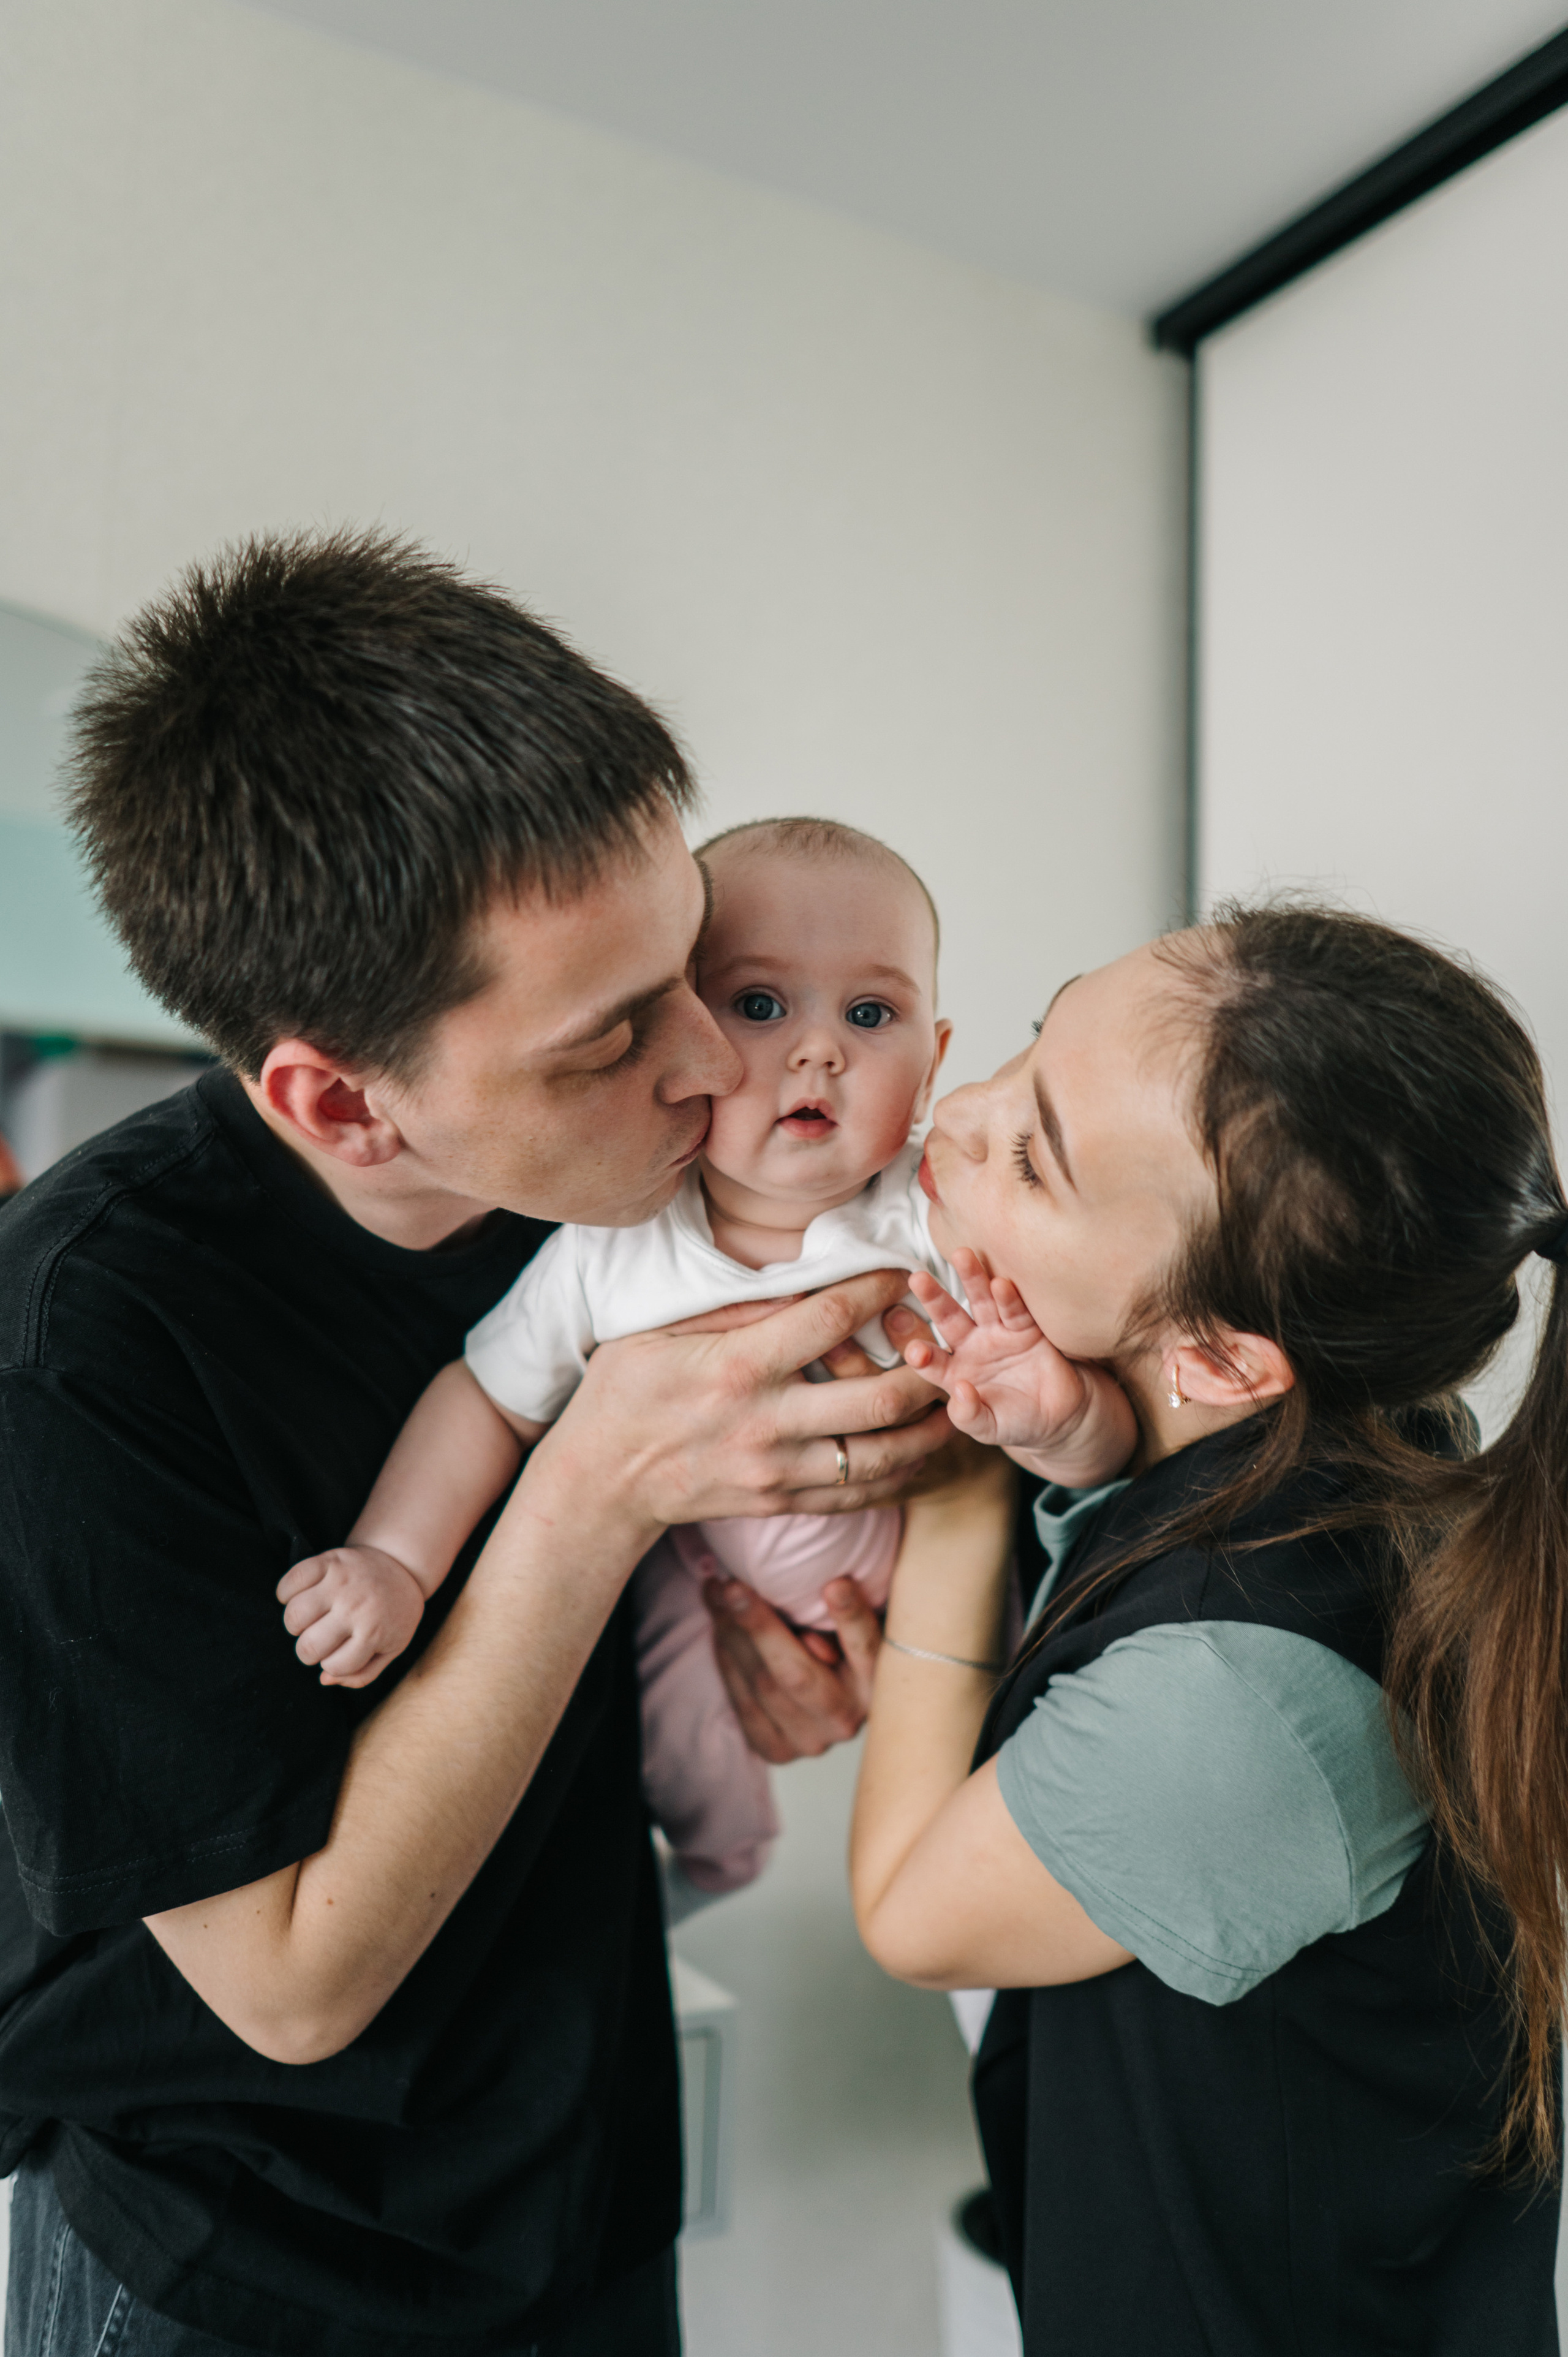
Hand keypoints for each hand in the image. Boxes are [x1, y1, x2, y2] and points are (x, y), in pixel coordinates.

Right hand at [276, 1544, 427, 1687]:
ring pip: (294, 1615)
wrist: (403, 1565)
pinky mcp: (329, 1560)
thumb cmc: (394, 1612)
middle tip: (317, 1641)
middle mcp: (356, 1607)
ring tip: (307, 1621)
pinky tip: (298, 1597)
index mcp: (374, 1632)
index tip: (337, 1654)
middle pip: (308, 1646)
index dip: (331, 1665)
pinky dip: (285, 1593)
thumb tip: (324, 1678)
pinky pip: (291, 1580)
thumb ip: (362, 1674)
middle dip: (307, 1652)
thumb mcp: (393, 1648)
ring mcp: (341, 1582)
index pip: (333, 1666)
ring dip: (295, 1625)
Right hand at [548, 1267, 951, 1527]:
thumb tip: (805, 1277)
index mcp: (740, 1366)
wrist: (600, 1478)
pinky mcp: (779, 1503)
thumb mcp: (663, 1330)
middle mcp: (767, 1422)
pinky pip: (857, 1495)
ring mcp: (777, 1471)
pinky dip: (899, 1475)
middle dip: (928, 1371)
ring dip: (928, 1430)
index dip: (877, 1290)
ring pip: (881, 1455)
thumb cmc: (627, 1390)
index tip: (903, 1272)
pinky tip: (919, 1452)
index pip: (830, 1318)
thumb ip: (737, 1306)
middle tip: (950, 1345)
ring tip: (953, 1401)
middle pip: (879, 1398)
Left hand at [705, 1574, 881, 1762]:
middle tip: (733, 1587)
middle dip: (760, 1627)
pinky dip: (726, 1657)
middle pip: (797, 1675)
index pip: (867, 1649)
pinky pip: (742, 1700)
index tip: (834, 1584)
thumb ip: (842, 1611)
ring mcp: (809, 1740)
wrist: (822, 1697)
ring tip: (716, 1593)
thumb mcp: (850, 1622)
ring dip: (731, 1634)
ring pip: (761, 1685)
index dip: (851, 1618)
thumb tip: (826, 1589)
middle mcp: (845, 1718)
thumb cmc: (838, 1640)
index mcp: (877, 1684)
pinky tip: (719, 1623)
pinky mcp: (775, 1749)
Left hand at [888, 1248, 1136, 1485]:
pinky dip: (1009, 1298)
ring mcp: (997, 1333)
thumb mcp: (988, 1428)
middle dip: (934, 1298)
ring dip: (972, 1280)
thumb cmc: (1015, 1422)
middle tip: (918, 1278)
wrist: (1057, 1417)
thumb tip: (960, 1390)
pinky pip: (1016, 1311)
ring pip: (981, 1303)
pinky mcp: (1026, 1329)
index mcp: (953, 1372)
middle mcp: (971, 1346)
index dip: (923, 1355)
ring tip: (962, 1256)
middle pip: (948, 1318)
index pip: (931, 1360)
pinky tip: (1000, 1283)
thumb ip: (969, 1415)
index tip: (915, 1352)